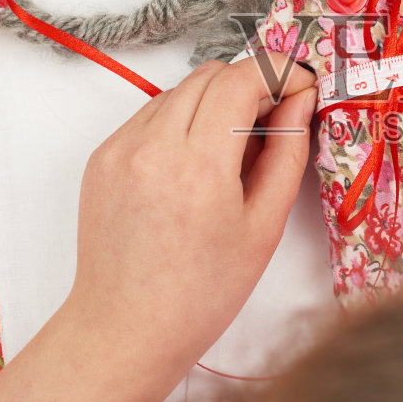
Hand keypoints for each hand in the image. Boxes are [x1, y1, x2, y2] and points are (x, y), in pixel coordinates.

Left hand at [0, 54, 313, 401]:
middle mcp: (152, 146)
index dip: (278, 71)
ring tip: (231, 154)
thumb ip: (286, 153)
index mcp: (199, 166)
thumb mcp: (263, 227)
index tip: (300, 86)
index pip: (241, 79)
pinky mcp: (102, 157)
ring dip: (213, 103)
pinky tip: (194, 168)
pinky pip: (150, 115)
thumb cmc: (203, 292)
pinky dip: (180, 124)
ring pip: (179, 90)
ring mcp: (120, 148)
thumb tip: (299, 100)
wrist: (126, 329)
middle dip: (249, 85)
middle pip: (210, 75)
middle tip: (273, 123)